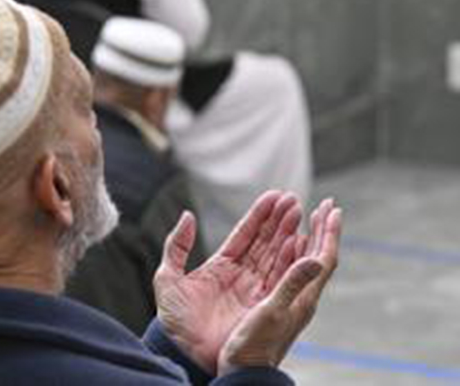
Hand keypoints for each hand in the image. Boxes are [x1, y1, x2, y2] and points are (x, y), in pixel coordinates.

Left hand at [154, 191, 303, 373]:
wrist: (182, 353)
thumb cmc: (172, 321)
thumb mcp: (168, 278)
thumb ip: (177, 246)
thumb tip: (187, 215)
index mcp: (220, 265)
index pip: (244, 233)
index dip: (259, 214)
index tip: (274, 195)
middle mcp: (240, 275)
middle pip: (264, 241)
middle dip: (279, 219)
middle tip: (293, 199)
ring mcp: (253, 289)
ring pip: (275, 255)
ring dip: (288, 234)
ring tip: (299, 212)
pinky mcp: (262, 304)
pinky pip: (279, 278)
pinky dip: (291, 260)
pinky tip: (300, 242)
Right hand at [217, 199, 341, 373]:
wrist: (243, 372)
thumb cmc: (253, 347)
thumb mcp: (272, 312)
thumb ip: (292, 284)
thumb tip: (316, 258)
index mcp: (303, 297)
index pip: (324, 258)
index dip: (329, 232)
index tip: (331, 208)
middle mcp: (300, 296)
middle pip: (317, 255)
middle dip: (321, 228)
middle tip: (325, 205)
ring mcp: (288, 298)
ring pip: (302, 259)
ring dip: (306, 235)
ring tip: (307, 215)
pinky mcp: (275, 301)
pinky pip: (287, 269)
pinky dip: (290, 250)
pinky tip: (287, 244)